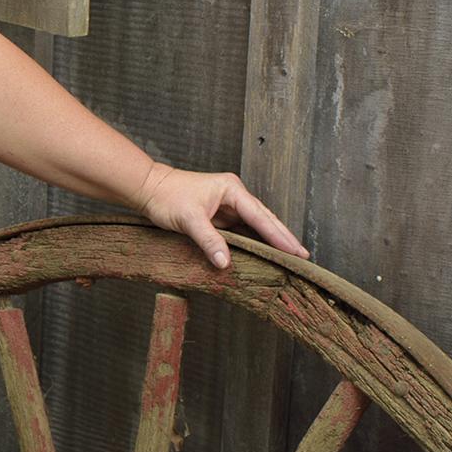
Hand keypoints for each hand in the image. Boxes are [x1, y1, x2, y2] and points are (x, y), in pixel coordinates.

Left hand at [133, 163, 309, 269]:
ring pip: (255, 225)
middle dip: (283, 238)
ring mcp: (228, 205)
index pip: (261, 216)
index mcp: (231, 190)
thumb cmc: (167, 196)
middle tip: (303, 257)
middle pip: (264, 219)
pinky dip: (254, 241)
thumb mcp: (188, 219)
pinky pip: (242, 230)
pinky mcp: (220, 215)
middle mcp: (233, 195)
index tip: (297, 251)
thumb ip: (209, 240)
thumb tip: (226, 263)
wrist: (148, 188)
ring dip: (270, 241)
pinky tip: (263, 255)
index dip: (279, 235)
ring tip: (289, 259)